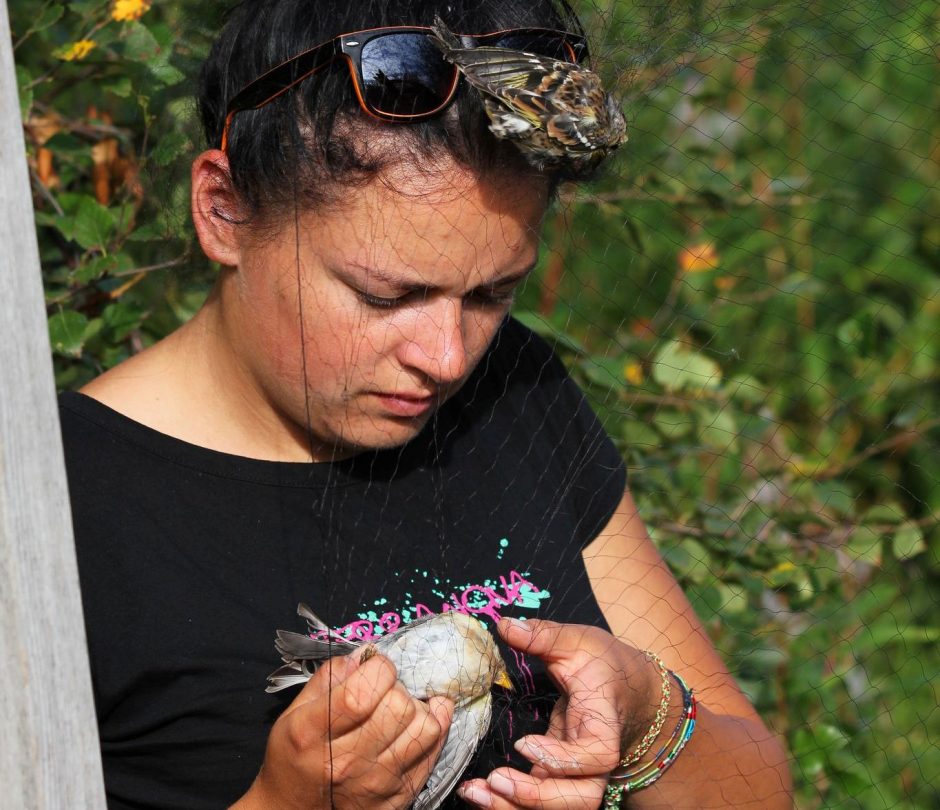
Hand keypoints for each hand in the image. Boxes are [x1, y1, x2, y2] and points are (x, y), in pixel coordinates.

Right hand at [236, 652, 453, 809]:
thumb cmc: (294, 755)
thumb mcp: (295, 712)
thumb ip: (328, 677)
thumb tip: (365, 655)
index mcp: (313, 734)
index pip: (361, 693)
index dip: (379, 668)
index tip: (376, 666)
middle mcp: (346, 762)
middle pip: (398, 709)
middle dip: (398, 687)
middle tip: (386, 690)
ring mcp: (376, 784)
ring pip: (425, 729)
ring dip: (418, 709)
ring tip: (403, 708)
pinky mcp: (398, 798)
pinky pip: (433, 754)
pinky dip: (433, 731)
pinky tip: (417, 723)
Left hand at [458, 619, 656, 808]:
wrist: (626, 688)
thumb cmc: (604, 663)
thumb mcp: (577, 641)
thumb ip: (542, 635)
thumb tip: (504, 624)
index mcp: (603, 722)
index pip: (598, 755)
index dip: (563, 759)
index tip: (524, 744)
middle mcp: (597, 758)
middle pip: (582, 799)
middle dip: (538, 799)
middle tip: (495, 779)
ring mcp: (580, 773)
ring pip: (559, 809)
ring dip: (515, 809)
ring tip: (475, 793)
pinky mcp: (561, 778)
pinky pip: (540, 803)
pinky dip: (509, 805)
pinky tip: (477, 792)